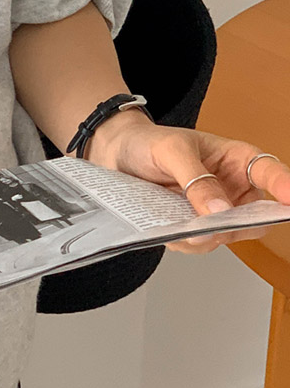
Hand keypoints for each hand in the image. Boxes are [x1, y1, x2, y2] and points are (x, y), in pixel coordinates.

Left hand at [85, 116, 289, 254]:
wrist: (115, 155)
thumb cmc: (148, 143)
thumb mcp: (171, 151)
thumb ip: (196, 179)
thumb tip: (219, 210)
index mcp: (237, 159)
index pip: (270, 173)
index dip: (284, 187)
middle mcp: (232, 188)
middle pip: (253, 217)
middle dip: (236, 224)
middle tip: (212, 225)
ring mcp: (213, 211)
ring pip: (225, 236)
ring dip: (204, 236)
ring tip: (177, 224)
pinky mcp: (192, 228)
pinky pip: (198, 244)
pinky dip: (184, 241)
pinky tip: (167, 228)